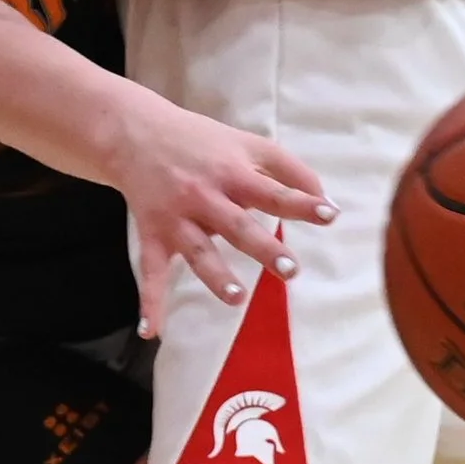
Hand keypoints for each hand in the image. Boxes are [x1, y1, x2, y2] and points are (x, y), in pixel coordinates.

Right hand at [102, 90, 334, 336]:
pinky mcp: (153, 234)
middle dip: (264, 248)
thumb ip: (288, 170)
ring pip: (198, 250)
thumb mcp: (247, 144)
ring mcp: (177, 217)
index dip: (301, 203)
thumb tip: (326, 200)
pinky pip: (151, 271)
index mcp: (232, 172)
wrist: (135, 133)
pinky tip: (150, 330)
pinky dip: (149, 301)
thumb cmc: (202, 142)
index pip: (272, 191)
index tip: (329, 215)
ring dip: (215, 275)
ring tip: (237, 298)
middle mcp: (205, 195)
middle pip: (238, 225)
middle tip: (290, 270)